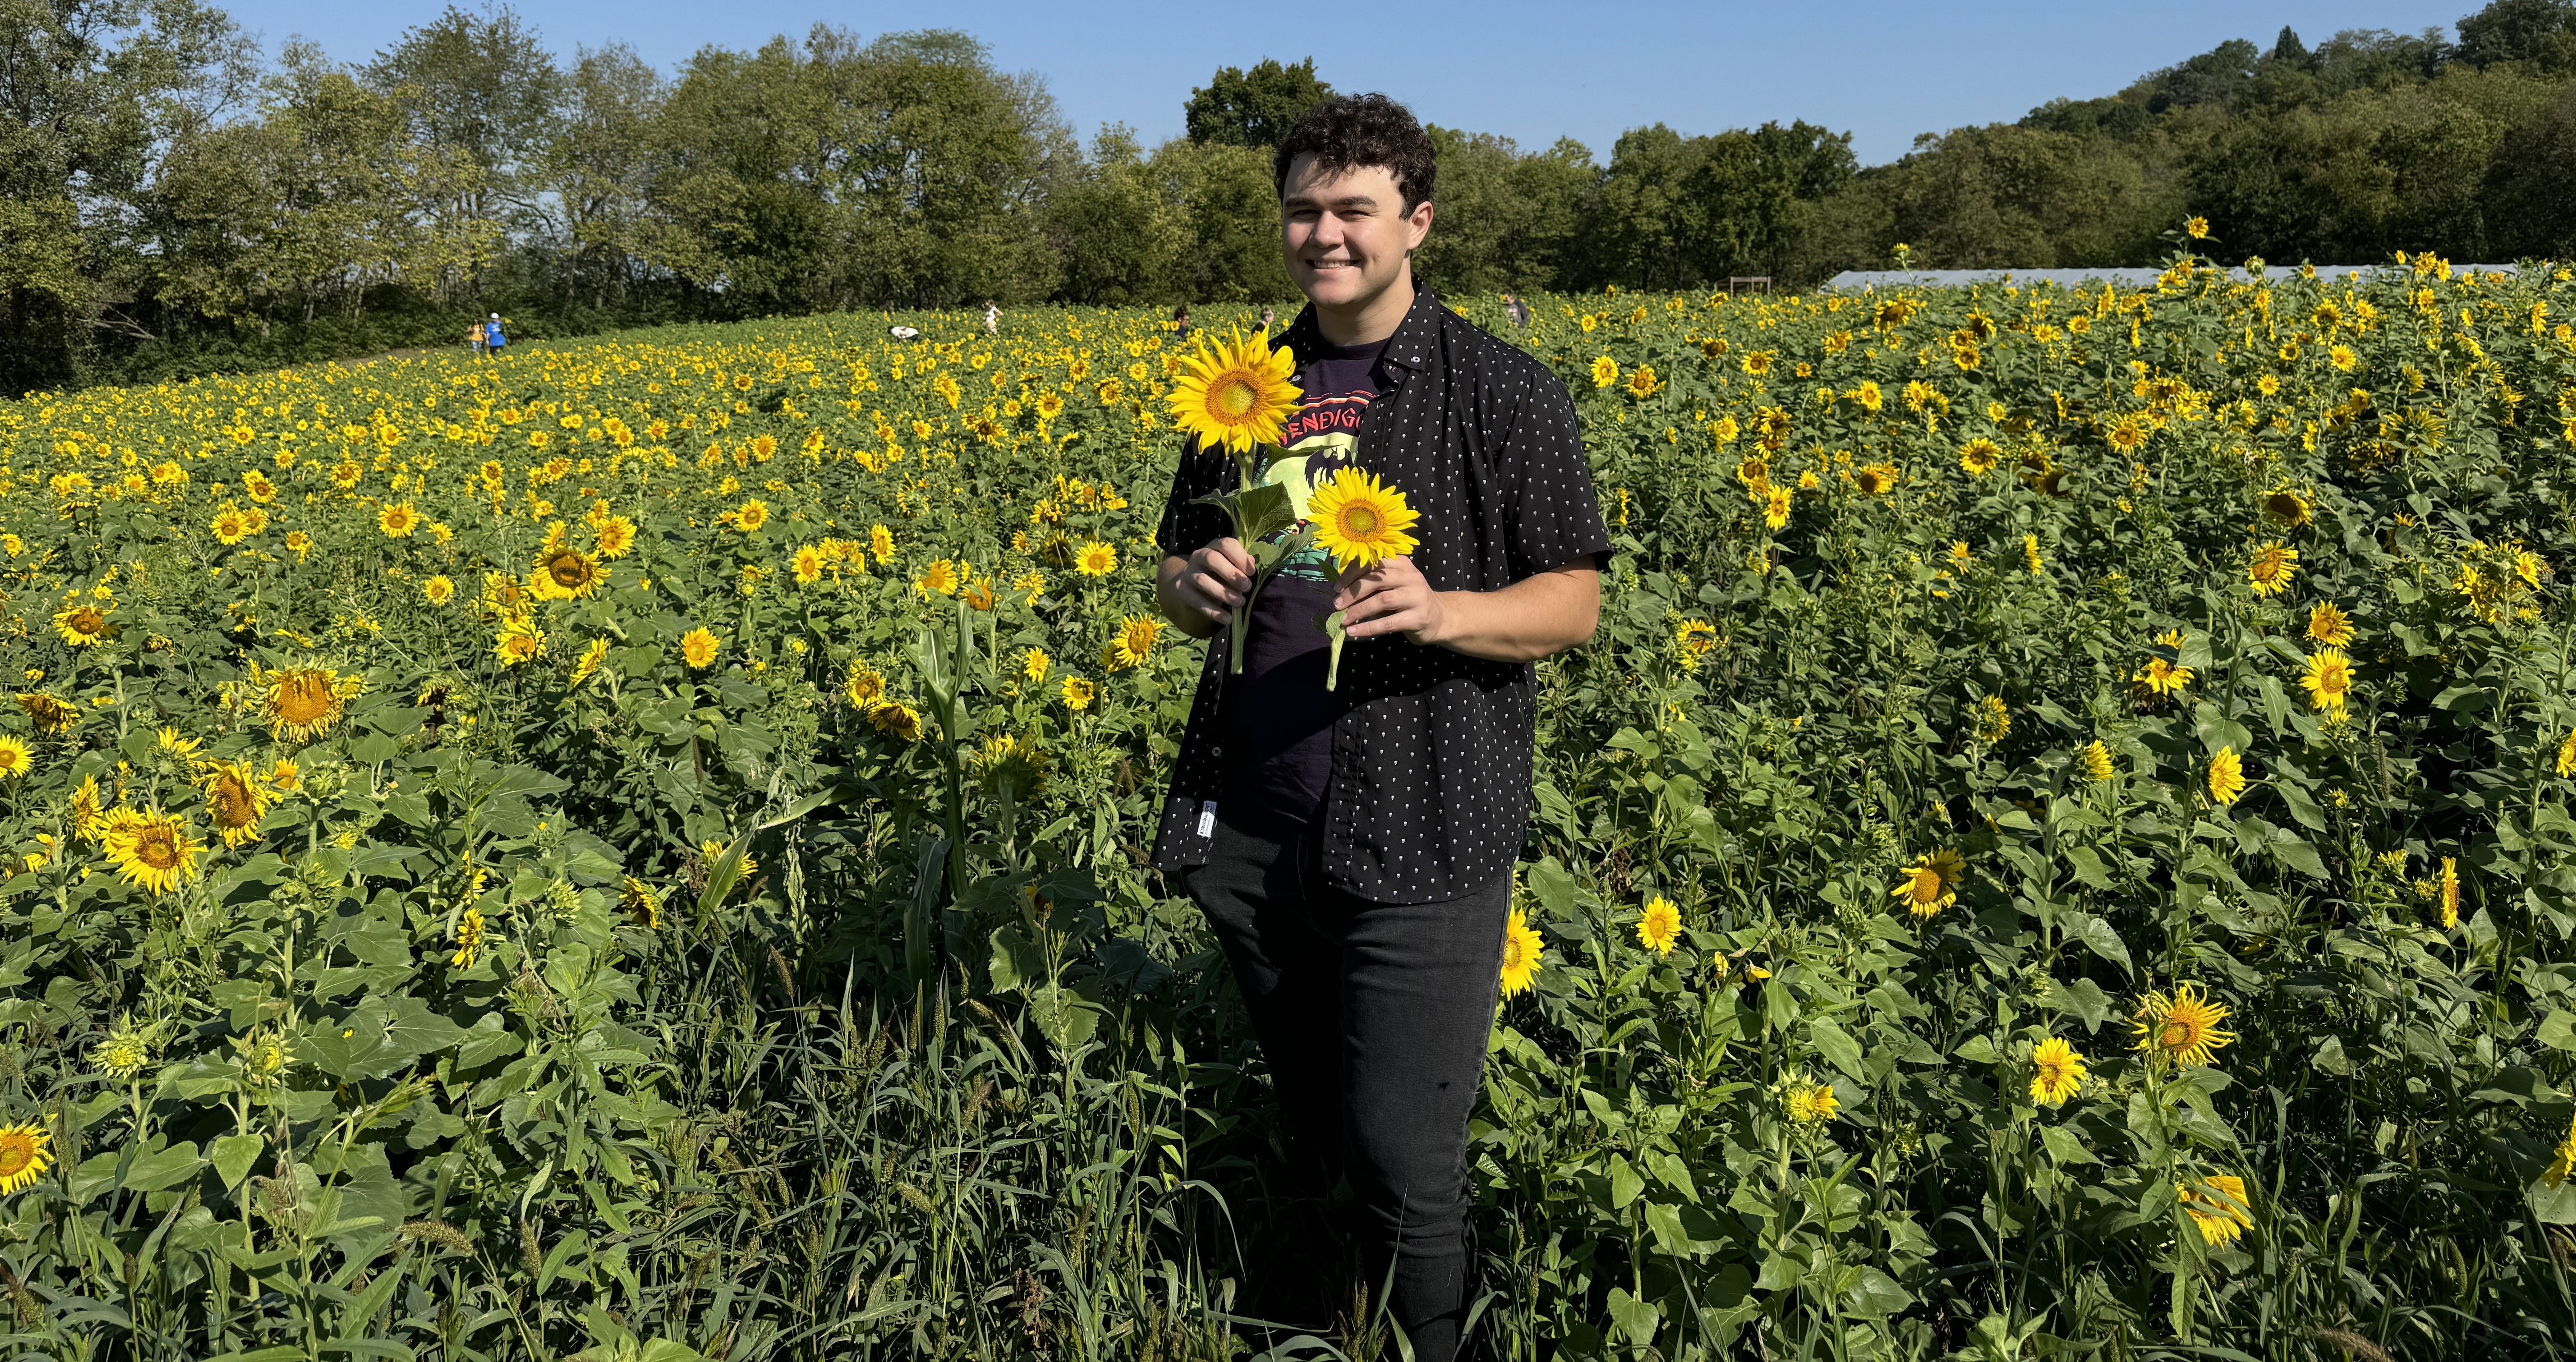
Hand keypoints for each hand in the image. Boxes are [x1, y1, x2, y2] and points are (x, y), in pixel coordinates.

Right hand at [1168, 539, 1254, 624]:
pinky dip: (1214, 611)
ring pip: (1203, 580)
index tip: (1251, 573)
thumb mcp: (1231, 565)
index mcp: (1214, 547)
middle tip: (1247, 587)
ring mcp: (1188, 573)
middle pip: (1212, 559)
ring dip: (1224, 593)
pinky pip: (1197, 601)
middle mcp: (1198, 556)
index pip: (1225, 544)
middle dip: (1231, 573)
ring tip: (1240, 603)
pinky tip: (1227, 618)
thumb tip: (1251, 566)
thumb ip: (1242, 564)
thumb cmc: (1219, 572)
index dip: (1240, 557)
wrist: (1191, 583)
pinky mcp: (1182, 590)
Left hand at [1333, 556, 1447, 643]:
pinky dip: (1368, 628)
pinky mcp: (1419, 617)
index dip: (1351, 573)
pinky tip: (1354, 632)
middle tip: (1337, 605)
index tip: (1337, 587)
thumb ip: (1373, 583)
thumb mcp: (1393, 585)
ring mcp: (1417, 596)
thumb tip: (1341, 591)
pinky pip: (1389, 622)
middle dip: (1353, 592)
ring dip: (1359, 610)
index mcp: (1402, 563)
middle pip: (1377, 578)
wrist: (1440, 618)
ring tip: (1343, 620)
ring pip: (1382, 600)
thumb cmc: (1408, 600)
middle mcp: (1411, 576)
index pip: (1373, 562)